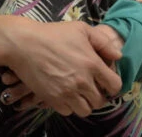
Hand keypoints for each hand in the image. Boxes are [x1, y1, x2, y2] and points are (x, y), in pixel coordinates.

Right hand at [2, 20, 122, 116]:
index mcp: (93, 64)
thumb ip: (103, 43)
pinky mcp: (51, 99)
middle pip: (100, 101)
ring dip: (85, 103)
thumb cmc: (54, 34)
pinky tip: (66, 95)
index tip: (107, 82)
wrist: (24, 44)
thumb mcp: (83, 29)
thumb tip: (118, 56)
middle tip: (93, 88)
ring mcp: (66, 92)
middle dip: (99, 96)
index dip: (113, 85)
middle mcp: (82, 81)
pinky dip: (69, 106)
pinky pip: (67, 111)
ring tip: (80, 94)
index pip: (115, 86)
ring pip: (85, 110)